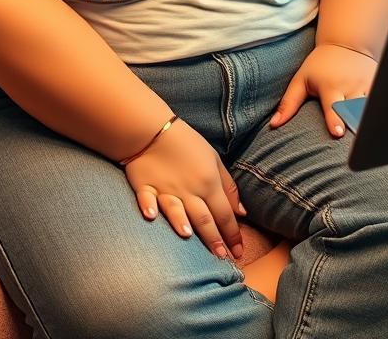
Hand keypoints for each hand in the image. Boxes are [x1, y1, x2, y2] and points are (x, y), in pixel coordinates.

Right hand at [124, 118, 245, 261]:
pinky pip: (146, 198)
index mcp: (208, 183)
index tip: (239, 252)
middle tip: (223, 259)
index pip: (224, 214)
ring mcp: (165, 189)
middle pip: (204, 218)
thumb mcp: (214, 159)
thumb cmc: (187, 143)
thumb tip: (242, 212)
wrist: (154, 129)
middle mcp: (188, 190)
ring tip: (189, 237)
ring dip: (183, 224)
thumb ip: (228, 186)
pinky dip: (149, 207)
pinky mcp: (145, 186)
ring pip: (177, 210)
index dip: (233, 234)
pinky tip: (151, 216)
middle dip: (214, 240)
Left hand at [269, 43, 377, 136]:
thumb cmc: (319, 66)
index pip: (333, 106)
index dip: (335, 120)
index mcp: (330, 87)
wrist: (347, 43)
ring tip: (370, 135)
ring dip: (368, 119)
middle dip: (354, 124)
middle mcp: (349, 86)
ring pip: (369, 107)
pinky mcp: (378, 84)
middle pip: (353, 111)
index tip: (338, 133)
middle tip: (356, 139)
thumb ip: (288, 103)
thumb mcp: (301, 80)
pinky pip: (380, 101)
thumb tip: (274, 125)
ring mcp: (366, 85)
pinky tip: (381, 122)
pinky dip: (379, 110)